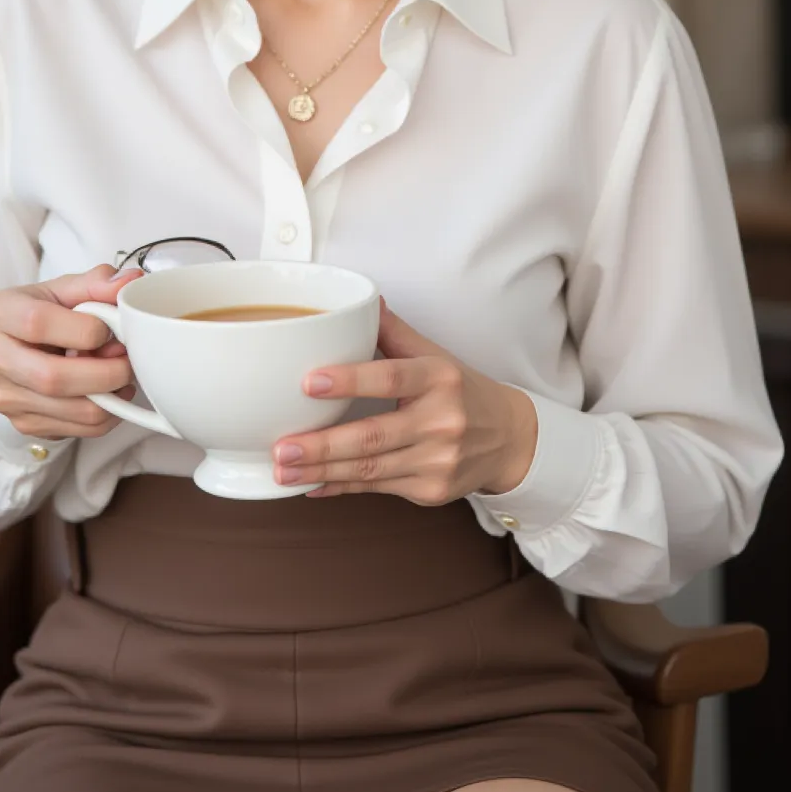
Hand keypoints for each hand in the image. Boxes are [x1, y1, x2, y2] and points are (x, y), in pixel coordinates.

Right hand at [0, 264, 142, 440]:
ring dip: (110, 397)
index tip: (109, 330)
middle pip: (52, 377)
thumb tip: (131, 281)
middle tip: (128, 363)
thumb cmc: (44, 313)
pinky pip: (74, 429)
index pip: (38, 323)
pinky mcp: (21, 422)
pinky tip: (109, 395)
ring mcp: (3, 396)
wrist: (19, 347)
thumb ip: (98, 283)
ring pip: (68, 409)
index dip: (84, 330)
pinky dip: (105, 416)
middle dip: (105, 373)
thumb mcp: (65, 290)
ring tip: (122, 377)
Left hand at [273, 298, 537, 502]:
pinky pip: (377, 488)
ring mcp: (438, 460)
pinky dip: (340, 488)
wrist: (509, 440)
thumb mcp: (435, 355)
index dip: (349, 380)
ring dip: (321, 472)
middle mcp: (442, 421)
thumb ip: (394, 331)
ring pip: (370, 468)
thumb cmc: (462, 391)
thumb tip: (363, 301)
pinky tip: (310, 487)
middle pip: (374, 435)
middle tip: (281, 447)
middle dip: (323, 445)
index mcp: (439, 378)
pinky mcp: (431, 490)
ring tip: (282, 469)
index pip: (391, 377)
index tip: (308, 382)